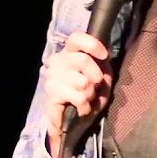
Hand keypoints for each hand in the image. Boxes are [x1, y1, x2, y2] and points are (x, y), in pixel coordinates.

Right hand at [45, 32, 113, 157]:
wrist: (70, 119)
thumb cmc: (87, 93)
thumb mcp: (101, 77)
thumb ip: (103, 66)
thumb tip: (104, 62)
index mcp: (70, 52)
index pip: (76, 38)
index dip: (92, 45)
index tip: (104, 56)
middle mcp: (58, 60)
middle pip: (83, 60)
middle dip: (96, 77)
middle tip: (95, 86)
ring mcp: (52, 76)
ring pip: (83, 82)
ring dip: (90, 94)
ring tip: (86, 98)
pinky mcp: (51, 92)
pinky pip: (78, 97)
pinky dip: (85, 106)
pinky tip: (82, 108)